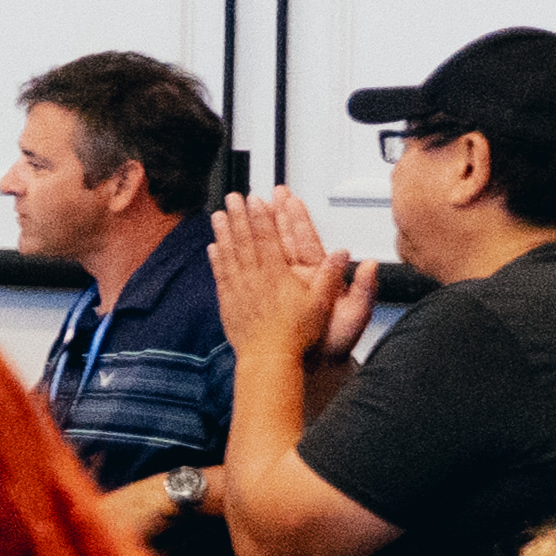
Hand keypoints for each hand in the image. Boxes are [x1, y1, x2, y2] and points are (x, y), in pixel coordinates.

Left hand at [204, 189, 346, 367]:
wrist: (270, 358)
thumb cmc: (297, 335)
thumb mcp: (322, 304)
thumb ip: (331, 276)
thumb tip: (343, 253)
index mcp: (278, 275)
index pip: (269, 238)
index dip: (262, 217)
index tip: (256, 200)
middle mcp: (255, 278)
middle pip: (246, 241)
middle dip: (239, 216)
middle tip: (233, 197)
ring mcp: (239, 289)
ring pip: (229, 254)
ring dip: (223, 232)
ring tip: (218, 214)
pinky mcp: (229, 302)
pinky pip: (220, 274)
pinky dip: (216, 259)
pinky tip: (213, 247)